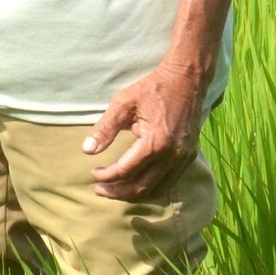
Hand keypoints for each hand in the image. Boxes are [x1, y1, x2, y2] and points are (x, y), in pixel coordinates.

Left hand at [84, 61, 206, 199]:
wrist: (186, 81)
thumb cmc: (152, 89)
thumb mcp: (122, 103)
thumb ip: (105, 128)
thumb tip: (87, 150)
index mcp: (156, 142)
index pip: (126, 170)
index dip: (107, 176)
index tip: (93, 173)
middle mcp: (173, 155)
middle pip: (143, 186)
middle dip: (118, 192)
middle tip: (99, 190)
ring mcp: (184, 157)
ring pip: (158, 188)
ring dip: (134, 193)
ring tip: (114, 191)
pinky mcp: (188, 156)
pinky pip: (169, 181)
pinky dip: (151, 188)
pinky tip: (136, 183)